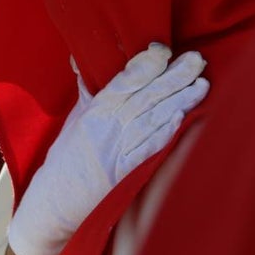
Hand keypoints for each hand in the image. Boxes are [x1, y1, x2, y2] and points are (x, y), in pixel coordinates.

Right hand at [7, 42, 208, 254]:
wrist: (52, 205)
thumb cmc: (64, 162)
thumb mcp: (74, 121)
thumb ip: (88, 93)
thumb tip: (86, 62)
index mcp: (93, 111)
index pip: (123, 80)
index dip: (146, 63)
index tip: (164, 49)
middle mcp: (106, 127)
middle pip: (145, 95)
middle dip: (174, 76)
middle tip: (198, 59)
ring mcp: (116, 150)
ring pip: (152, 118)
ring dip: (179, 100)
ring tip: (202, 84)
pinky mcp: (123, 173)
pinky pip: (148, 149)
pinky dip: (165, 133)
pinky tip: (183, 119)